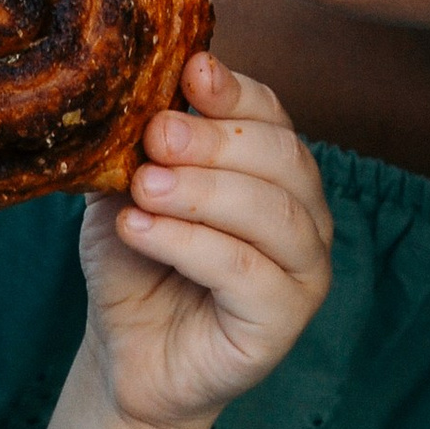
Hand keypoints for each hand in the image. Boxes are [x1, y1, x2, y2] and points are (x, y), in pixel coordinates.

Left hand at [77, 54, 333, 428]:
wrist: (125, 356)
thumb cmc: (135, 268)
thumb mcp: (126, 191)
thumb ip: (137, 146)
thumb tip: (131, 92)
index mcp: (272, 171)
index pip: (271, 115)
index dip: (234, 91)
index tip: (190, 72)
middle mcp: (303, 214)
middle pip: (280, 156)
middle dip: (214, 140)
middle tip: (155, 136)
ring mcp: (304, 269)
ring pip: (273, 210)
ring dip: (202, 190)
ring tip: (143, 186)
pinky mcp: (285, 319)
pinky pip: (247, 269)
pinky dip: (190, 243)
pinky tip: (139, 230)